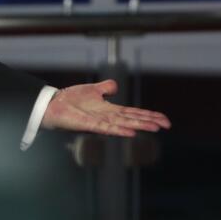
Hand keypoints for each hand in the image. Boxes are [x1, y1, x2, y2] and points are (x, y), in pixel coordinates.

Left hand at [41, 80, 170, 136]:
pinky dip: (119, 130)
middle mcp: (108, 117)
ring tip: (154, 128)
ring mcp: (99, 121)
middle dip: (150, 121)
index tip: (164, 119)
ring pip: (124, 124)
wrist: (54, 105)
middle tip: (166, 125)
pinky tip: (131, 133)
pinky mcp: (89, 124)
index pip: (134, 113)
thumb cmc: (71, 100)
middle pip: (133, 119)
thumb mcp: (92, 90)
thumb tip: (115, 86)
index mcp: (110, 110)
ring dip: (139, 126)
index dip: (149, 115)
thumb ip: (105, 88)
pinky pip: (107, 128)